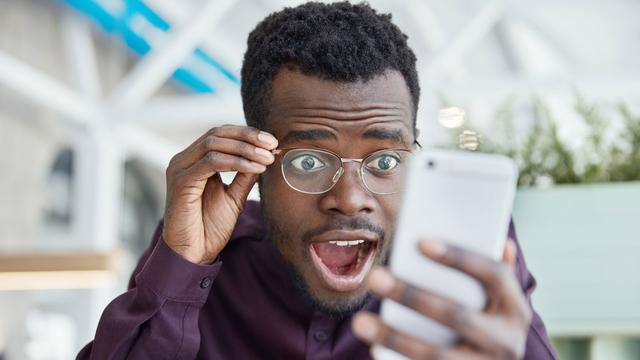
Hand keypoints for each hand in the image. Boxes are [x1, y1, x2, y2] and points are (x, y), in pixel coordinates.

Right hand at [163, 125, 277, 263]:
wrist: (194, 253)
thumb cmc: (209, 227)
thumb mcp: (234, 196)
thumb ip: (246, 175)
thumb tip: (265, 155)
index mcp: (194, 160)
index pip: (221, 134)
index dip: (247, 134)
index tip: (272, 142)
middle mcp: (184, 160)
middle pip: (217, 133)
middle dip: (248, 136)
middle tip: (272, 144)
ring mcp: (180, 169)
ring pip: (214, 144)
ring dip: (245, 149)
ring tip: (266, 158)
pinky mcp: (181, 181)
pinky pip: (211, 162)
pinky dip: (235, 162)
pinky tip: (254, 167)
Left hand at [352, 239, 531, 359]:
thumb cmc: (487, 327)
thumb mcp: (500, 304)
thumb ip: (496, 273)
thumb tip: (503, 242)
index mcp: (514, 309)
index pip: (493, 276)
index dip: (459, 258)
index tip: (420, 243)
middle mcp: (505, 342)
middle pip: (456, 315)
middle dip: (411, 295)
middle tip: (374, 277)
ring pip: (436, 354)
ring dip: (394, 336)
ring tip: (360, 321)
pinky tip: (372, 352)